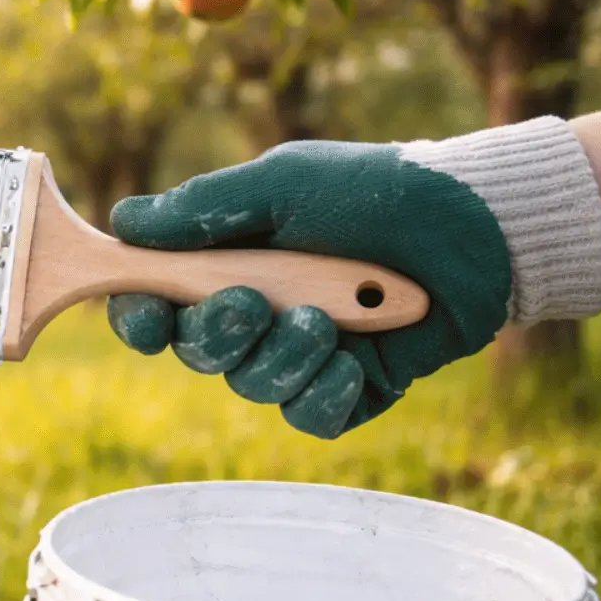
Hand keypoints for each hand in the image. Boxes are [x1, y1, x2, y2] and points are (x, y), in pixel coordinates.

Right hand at [106, 122, 600, 437]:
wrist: (476, 227)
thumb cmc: (376, 192)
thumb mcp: (283, 184)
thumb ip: (203, 208)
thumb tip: (124, 222)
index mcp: (227, 262)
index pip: (158, 306)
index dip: (143, 318)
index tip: (152, 312)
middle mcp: (257, 311)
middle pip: (196, 352)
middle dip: (216, 332)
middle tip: (252, 302)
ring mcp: (301, 353)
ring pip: (251, 385)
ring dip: (281, 354)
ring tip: (326, 319)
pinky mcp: (348, 387)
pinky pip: (307, 415)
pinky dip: (323, 391)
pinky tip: (352, 361)